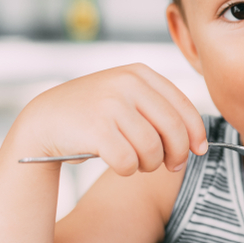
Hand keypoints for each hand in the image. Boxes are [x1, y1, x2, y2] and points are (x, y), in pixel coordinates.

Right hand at [20, 63, 207, 175]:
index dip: (196, 132)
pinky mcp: (96, 129)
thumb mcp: (126, 97)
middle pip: (173, 129)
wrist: (44, 120)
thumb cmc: (94, 115)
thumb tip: (197, 142)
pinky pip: (129, 161)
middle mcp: (127, 83)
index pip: (182, 105)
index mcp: (139, 73)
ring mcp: (111, 104)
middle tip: (171, 165)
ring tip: (139, 163)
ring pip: (152, 149)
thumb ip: (158, 110)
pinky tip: (120, 164)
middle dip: (177, 154)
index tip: (199, 150)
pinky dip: (128, 170)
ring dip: (150, 165)